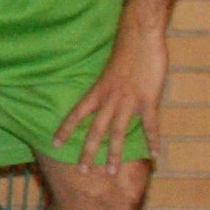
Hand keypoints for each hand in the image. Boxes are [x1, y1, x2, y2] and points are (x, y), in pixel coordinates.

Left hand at [50, 31, 164, 172]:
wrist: (139, 37)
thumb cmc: (125, 50)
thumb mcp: (109, 71)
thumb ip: (107, 87)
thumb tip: (107, 98)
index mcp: (97, 91)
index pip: (75, 113)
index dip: (65, 129)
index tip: (54, 143)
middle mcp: (108, 99)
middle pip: (94, 130)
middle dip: (87, 152)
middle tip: (81, 172)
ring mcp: (128, 101)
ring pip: (118, 133)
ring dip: (113, 154)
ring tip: (110, 172)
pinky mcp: (147, 100)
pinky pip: (150, 125)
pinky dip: (153, 141)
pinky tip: (155, 156)